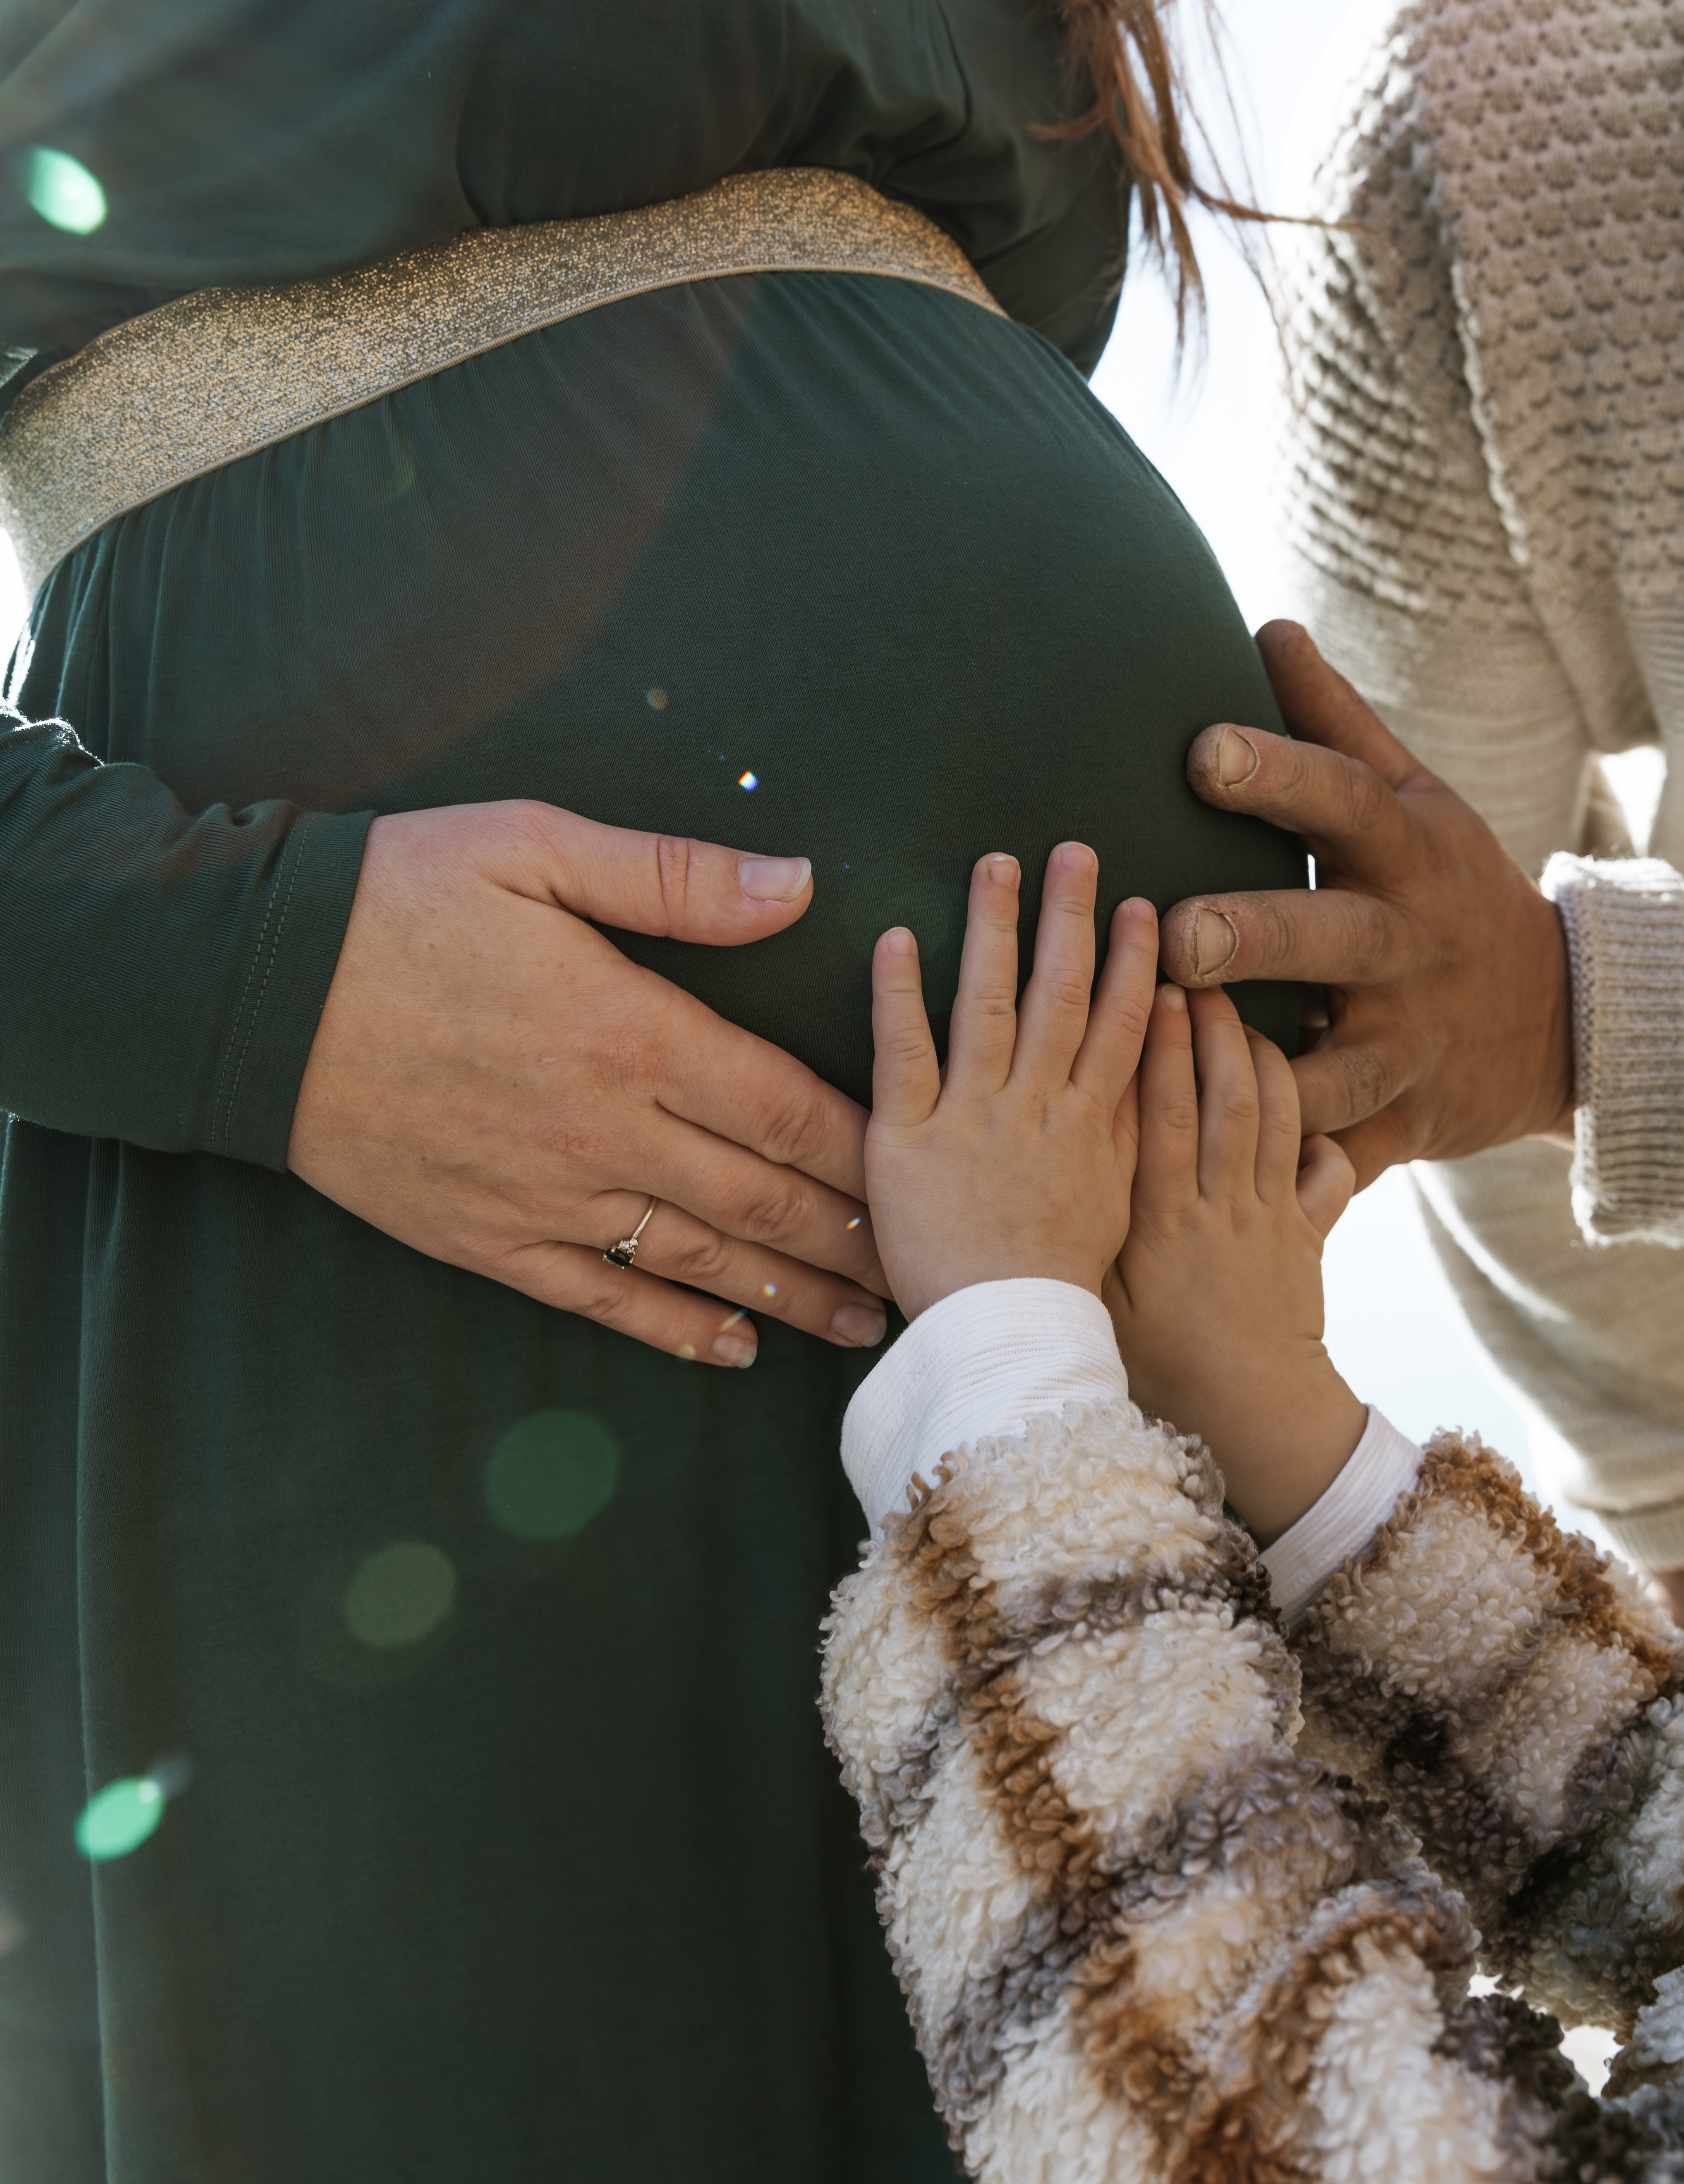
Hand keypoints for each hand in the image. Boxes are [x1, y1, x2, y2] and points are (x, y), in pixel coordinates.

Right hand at [288, 801, 889, 1364]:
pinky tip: (732, 1350)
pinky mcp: (484, 1235)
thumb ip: (676, 875)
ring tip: (861, 1326)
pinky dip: (674, 1331)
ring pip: (697, 1263)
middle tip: (920, 1272)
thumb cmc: (395, 898)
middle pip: (760, 1202)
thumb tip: (797, 884)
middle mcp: (602, 1130)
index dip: (865, 1149)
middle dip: (850, 1241)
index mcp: (631, 1032)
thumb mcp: (535, 846)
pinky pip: (601, 1300)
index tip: (922, 1173)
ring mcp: (543, 1195)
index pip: (784, 1108)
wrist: (247, 989)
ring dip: (788, 1298)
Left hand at [863, 844, 1157, 1314]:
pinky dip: (901, 993)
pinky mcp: (907, 1138)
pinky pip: (903, 1052)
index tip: (1140, 905)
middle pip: (1060, 994)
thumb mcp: (1116, 1203)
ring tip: (998, 862)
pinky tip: (899, 936)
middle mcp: (1037, 1108)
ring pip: (989, 1004)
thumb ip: (1126, 1131)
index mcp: (1090, 1124)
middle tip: (1074, 849)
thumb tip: (1153, 1069)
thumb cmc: (1061, 1281)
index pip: (1119, 1025)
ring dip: (995, 927)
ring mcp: (973, 1118)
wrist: (1008, 1339)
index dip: (1129, 961)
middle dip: (1069, 917)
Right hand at [1104, 986, 1359, 1542]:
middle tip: (1198, 968)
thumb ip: (1074, 1238)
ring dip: (1259, 1055)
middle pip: (1224, 1098)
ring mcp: (1272, 1218)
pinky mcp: (1309, 1235)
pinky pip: (1325, 1167)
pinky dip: (1320, 1124)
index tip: (1151, 989)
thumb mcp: (1096, 1305)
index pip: (1159, 1115)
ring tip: (1238, 1008)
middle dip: (1211, 1028)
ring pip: (1274, 1116)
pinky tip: (1307, 1090)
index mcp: (1162, 1221)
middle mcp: (1221, 1208)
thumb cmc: (1154, 1369)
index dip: (1157, 1048)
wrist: (1250, 1424)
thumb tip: (1023, 1168)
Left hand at [1160, 621, 1574, 1186]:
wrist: (1561, 1022)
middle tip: (1176, 933)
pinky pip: (1339, 1154)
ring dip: (1254, 1069)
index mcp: (1405, 855)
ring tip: (1170, 1060)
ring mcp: (1408, 1045)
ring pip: (1328, 1065)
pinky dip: (1290, 1171)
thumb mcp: (1415, 799)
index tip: (1200, 750)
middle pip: (1329, 938)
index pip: (1339, 801)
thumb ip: (1335, 724)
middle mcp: (1407, 948)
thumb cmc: (1448, 887)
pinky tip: (1219, 1175)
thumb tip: (1268, 627)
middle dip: (1255, 938)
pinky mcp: (1402, 1124)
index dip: (1272, 774)